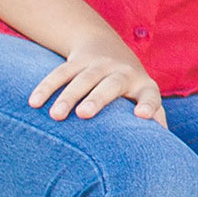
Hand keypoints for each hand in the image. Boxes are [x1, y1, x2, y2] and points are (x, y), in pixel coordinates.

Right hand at [28, 33, 166, 126]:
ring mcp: (99, 64)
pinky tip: (34, 103)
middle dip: (98, 99)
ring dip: (68, 96)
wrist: (107, 47)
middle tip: (84, 114)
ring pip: (83, 78)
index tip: (142, 116)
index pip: (150, 96)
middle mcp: (123, 72)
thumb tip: (163, 149)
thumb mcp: (145, 98)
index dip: (148, 105)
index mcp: (144, 86)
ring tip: (56, 116)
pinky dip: (46, 87)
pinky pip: (60, 73)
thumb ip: (155, 118)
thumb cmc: (130, 88)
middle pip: (111, 84)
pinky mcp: (77, 61)